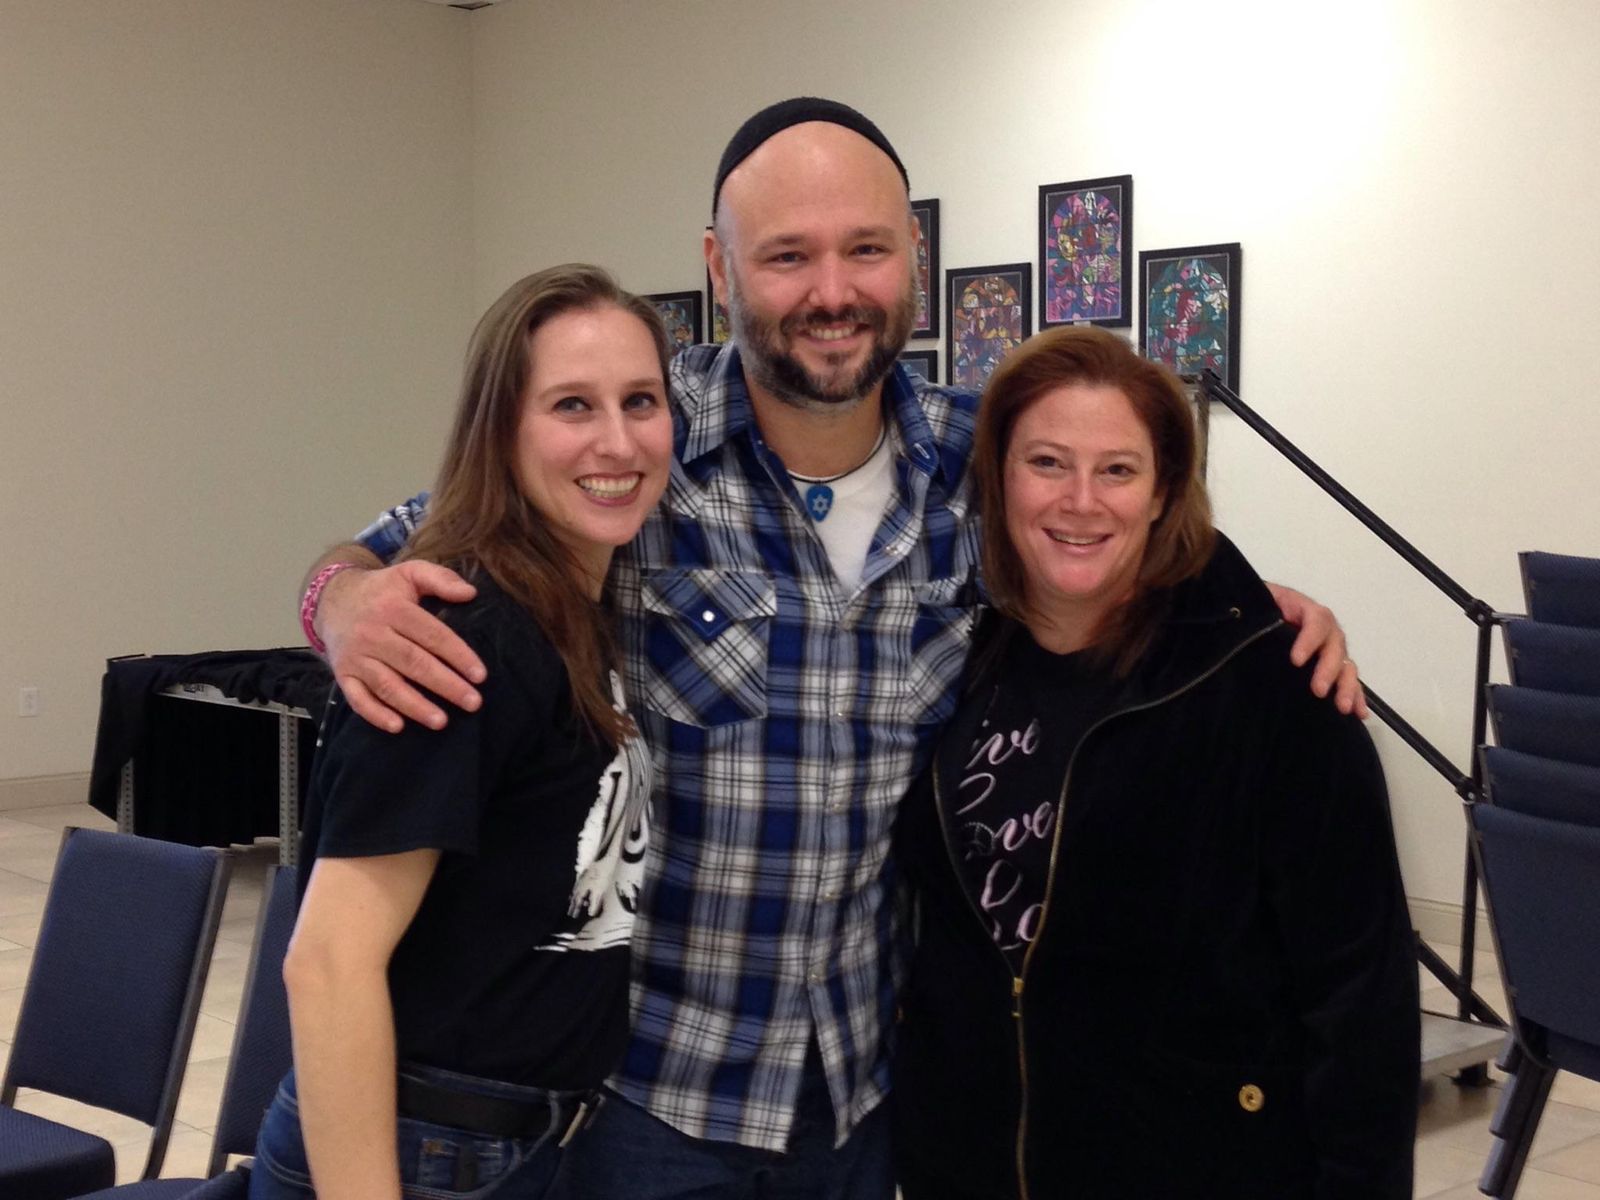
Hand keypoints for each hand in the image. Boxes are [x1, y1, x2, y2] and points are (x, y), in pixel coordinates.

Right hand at [317, 561, 484, 732]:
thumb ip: (440, 578)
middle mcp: (373, 634)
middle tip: (472, 703)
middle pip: (413, 663)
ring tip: (442, 721)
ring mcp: (356, 657)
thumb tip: (471, 593)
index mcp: (394, 608)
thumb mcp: (409, 572)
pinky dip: (375, 715)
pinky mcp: (343, 674)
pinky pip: (357, 699)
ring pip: (387, 685)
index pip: (431, 634)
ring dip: (414, 706)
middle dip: (445, 685)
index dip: (457, 655)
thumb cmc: (382, 591)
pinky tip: (398, 726)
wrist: (332, 600)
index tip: (480, 675)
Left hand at [1265, 583, 1367, 718]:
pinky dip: (1356, 695)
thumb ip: (1253, 611)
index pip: (1315, 620)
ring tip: (1342, 706)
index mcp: (1303, 608)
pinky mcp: (1330, 665)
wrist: (1256, 612)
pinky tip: (1359, 712)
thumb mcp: (1255, 603)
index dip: (1309, 640)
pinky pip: (1347, 679)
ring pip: (1345, 664)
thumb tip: (1241, 619)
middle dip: (1328, 669)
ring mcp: (1329, 647)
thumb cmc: (1255, 607)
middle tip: (1318, 690)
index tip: (1296, 661)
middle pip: (1334, 644)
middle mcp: (1323, 628)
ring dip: (1346, 686)